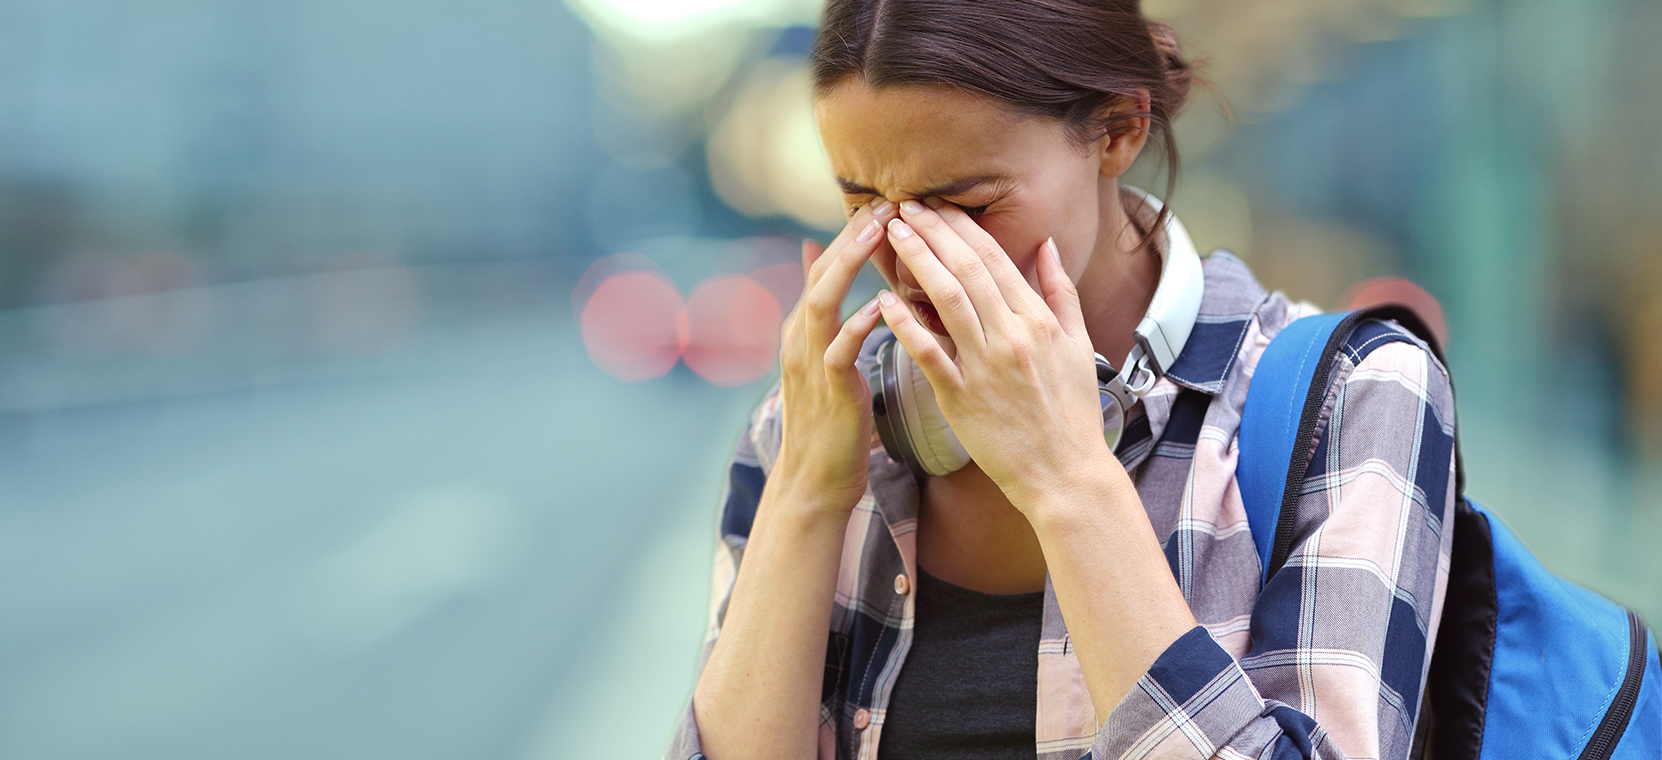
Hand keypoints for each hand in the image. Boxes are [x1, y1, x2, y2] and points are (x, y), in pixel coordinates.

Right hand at [771, 201, 898, 517]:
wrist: (815, 480)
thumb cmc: (832, 420)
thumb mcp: (825, 357)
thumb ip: (824, 308)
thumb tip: (817, 256)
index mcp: (805, 329)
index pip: (827, 267)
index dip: (853, 233)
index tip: (887, 202)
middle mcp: (801, 339)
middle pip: (822, 272)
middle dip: (853, 235)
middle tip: (886, 201)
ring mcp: (811, 363)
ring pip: (823, 301)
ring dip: (850, 264)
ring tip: (879, 233)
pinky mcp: (828, 391)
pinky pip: (839, 351)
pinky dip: (857, 325)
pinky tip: (879, 307)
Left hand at [875, 199, 1114, 509]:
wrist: (1066, 474)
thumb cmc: (1072, 414)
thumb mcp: (1079, 345)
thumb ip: (1061, 292)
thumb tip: (1048, 245)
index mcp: (1039, 320)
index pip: (996, 259)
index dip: (962, 227)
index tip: (937, 203)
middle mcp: (1013, 336)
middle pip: (967, 270)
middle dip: (934, 232)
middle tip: (904, 204)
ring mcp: (986, 366)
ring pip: (947, 300)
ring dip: (918, 262)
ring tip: (893, 234)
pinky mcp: (962, 398)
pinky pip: (930, 354)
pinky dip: (907, 325)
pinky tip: (884, 300)